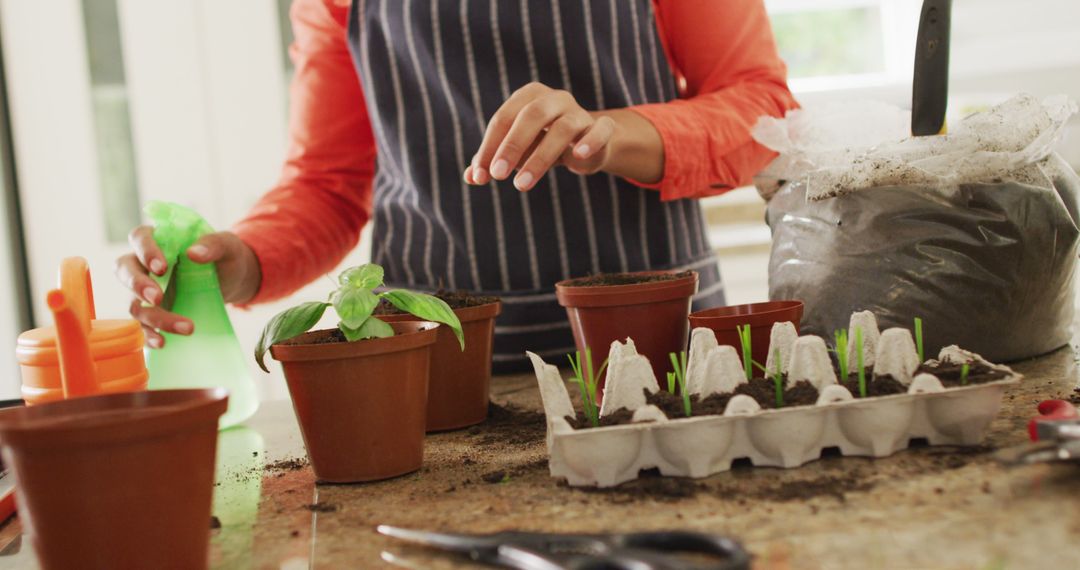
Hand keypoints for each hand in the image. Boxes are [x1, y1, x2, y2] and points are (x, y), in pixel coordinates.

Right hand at [115, 228, 260, 347]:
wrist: (234, 279)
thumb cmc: (226, 256)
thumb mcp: (227, 245)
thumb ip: (212, 244)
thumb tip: (194, 253)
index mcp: (159, 239)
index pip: (140, 238)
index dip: (146, 252)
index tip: (161, 268)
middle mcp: (144, 263)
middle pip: (125, 269)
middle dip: (138, 285)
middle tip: (158, 298)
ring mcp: (145, 289)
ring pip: (134, 302)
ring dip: (155, 317)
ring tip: (187, 327)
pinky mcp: (153, 311)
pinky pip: (142, 324)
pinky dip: (149, 335)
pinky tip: (163, 342)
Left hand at [464, 82, 616, 190]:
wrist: (585, 147)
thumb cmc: (542, 144)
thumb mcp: (516, 152)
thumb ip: (492, 161)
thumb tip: (470, 177)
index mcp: (529, 97)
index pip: (504, 118)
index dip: (490, 146)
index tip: (480, 175)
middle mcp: (555, 98)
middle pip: (532, 115)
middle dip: (512, 146)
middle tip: (497, 176)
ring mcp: (580, 112)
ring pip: (563, 128)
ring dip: (540, 157)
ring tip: (522, 185)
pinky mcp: (602, 129)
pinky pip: (600, 130)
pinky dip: (589, 141)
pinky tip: (576, 157)